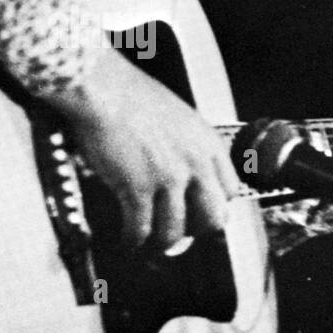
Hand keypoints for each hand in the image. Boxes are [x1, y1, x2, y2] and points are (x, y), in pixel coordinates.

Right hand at [48, 47, 239, 249]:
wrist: (102, 88)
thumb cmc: (131, 95)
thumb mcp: (178, 117)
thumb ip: (188, 146)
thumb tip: (182, 171)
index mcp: (208, 143)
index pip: (229, 191)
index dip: (213, 206)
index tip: (200, 213)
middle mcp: (195, 163)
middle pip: (212, 219)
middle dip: (196, 232)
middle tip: (179, 234)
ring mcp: (168, 177)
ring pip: (175, 231)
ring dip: (161, 243)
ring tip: (149, 244)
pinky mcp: (137, 188)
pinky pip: (141, 229)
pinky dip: (133, 240)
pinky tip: (127, 240)